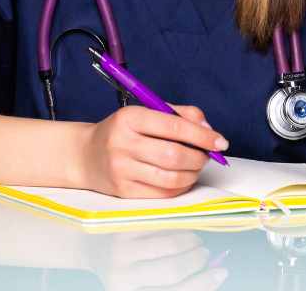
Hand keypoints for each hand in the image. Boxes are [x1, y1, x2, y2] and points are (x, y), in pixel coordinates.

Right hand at [79, 103, 228, 198]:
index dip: (202, 135)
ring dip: (193, 173)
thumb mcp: (146, 112)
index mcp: (130, 118)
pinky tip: (183, 177)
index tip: (220, 140)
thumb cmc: (123, 130)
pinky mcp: (123, 192)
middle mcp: (123, 144)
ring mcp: (122, 170)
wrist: (85, 155)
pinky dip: (180, 186)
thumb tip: (208, 128)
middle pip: (174, 155)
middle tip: (208, 155)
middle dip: (200, 157)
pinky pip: (162, 193)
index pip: (174, 126)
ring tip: (196, 166)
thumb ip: (180, 114)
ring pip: (171, 177)